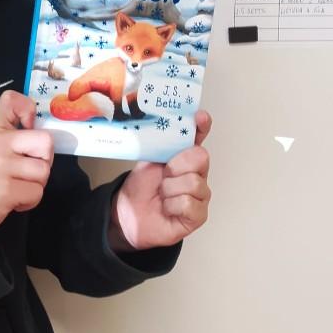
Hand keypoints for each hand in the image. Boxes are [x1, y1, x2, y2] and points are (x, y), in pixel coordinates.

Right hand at [0, 90, 52, 239]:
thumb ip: (11, 134)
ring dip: (35, 184)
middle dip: (44, 160)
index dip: (29, 110)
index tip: (28, 127)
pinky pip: (37, 193)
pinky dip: (29, 201)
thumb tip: (39, 128)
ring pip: (44, 171)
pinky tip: (13, 200)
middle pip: (45, 141)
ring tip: (17, 187)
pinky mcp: (6, 190)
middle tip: (27, 170)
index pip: (12, 100)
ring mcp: (2, 166)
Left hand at [109, 110, 210, 251]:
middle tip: (164, 175)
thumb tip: (169, 124)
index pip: (199, 136)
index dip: (202, 126)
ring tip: (162, 194)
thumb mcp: (149, 159)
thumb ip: (163, 144)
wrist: (129, 213)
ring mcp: (200, 194)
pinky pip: (188, 203)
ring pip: (193, 182)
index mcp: (186, 155)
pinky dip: (172, 205)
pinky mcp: (198, 215)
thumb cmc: (142, 186)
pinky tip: (167, 208)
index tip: (200, 117)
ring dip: (169, 189)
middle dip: (176, 166)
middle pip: (201, 158)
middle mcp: (198, 173)